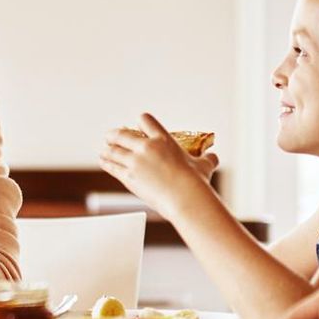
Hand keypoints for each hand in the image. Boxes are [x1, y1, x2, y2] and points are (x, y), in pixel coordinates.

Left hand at [98, 112, 218, 217]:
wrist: (184, 198)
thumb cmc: (196, 182)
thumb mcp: (204, 166)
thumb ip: (207, 159)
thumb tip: (214, 157)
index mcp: (163, 139)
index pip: (145, 120)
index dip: (140, 121)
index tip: (137, 125)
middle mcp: (146, 147)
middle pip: (122, 134)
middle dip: (114, 134)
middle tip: (110, 136)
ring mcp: (135, 161)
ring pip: (114, 150)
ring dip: (108, 149)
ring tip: (104, 149)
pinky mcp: (128, 176)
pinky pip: (112, 165)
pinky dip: (106, 162)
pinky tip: (103, 160)